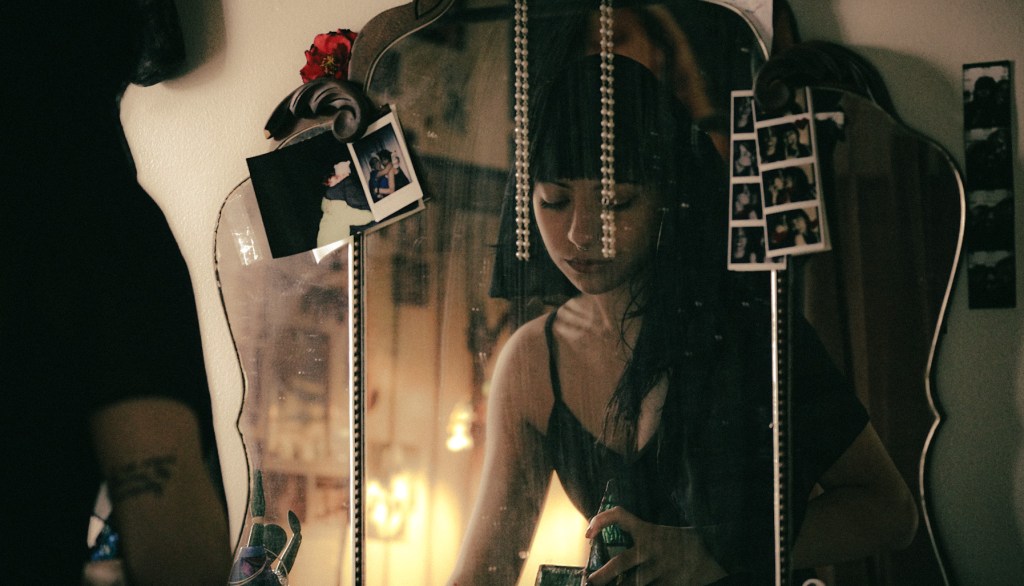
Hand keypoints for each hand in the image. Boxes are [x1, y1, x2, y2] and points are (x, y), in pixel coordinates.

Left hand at [584, 507, 726, 585]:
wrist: (711, 562)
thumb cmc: (688, 545)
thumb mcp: (669, 532)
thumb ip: (647, 533)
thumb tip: (621, 536)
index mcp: (649, 532)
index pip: (620, 516)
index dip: (601, 519)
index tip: (589, 532)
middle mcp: (651, 550)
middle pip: (620, 562)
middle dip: (602, 574)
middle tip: (590, 580)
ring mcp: (658, 570)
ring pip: (631, 583)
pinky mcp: (666, 584)